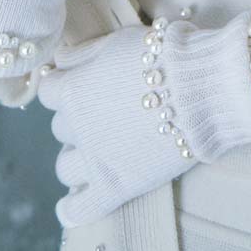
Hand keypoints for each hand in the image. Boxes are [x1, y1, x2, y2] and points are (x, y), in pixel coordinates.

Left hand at [37, 11, 250, 226]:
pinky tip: (71, 205)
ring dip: (76, 157)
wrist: (201, 87)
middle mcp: (77, 126)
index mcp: (73, 89)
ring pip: (65, 166)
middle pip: (61, 127)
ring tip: (98, 151)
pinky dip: (71, 209)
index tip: (80, 85)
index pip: (49, 90)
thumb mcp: (117, 41)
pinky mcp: (115, 187)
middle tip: (105, 113)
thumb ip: (82, 53)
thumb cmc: (163, 56)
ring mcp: (95, 160)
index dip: (65, 85)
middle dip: (78, 119)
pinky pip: (80, 208)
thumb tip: (58, 63)